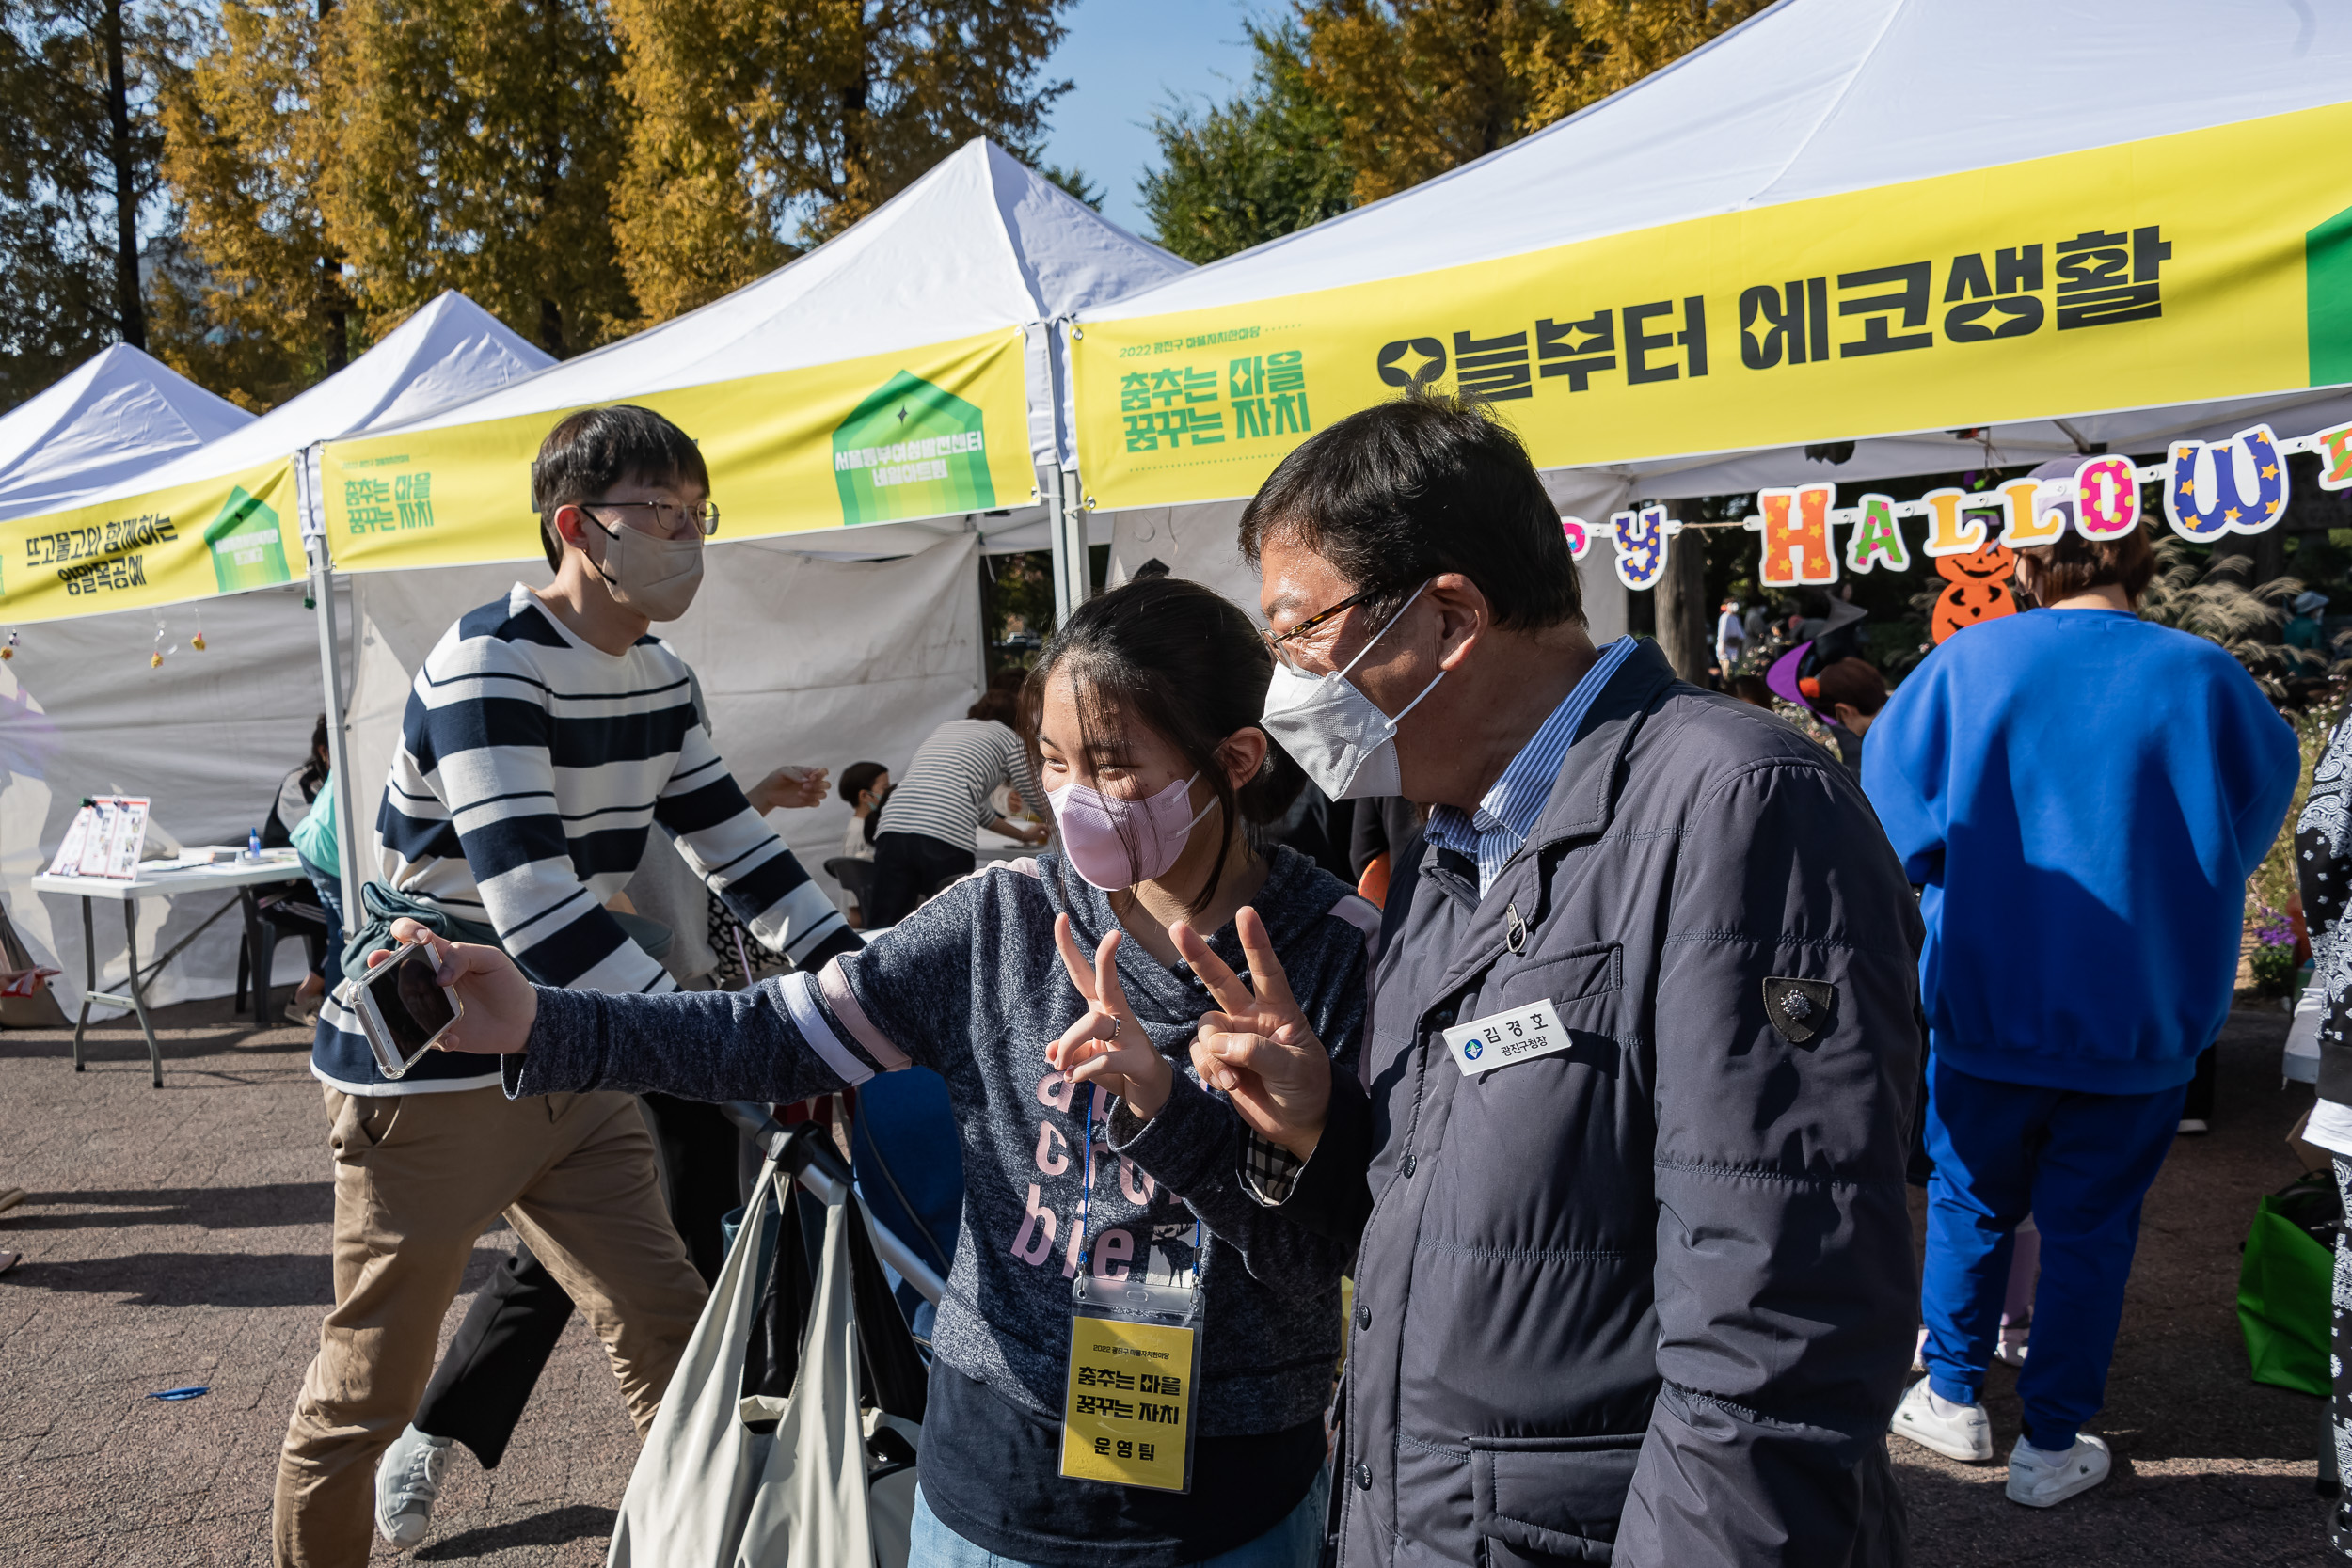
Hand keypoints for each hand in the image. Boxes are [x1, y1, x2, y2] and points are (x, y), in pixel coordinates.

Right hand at [365, 918, 538, 1053]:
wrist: (523, 1021)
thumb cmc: (506, 983)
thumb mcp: (492, 959)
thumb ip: (464, 955)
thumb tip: (439, 977)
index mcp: (440, 955)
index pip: (411, 935)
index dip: (407, 930)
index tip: (420, 939)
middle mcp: (427, 979)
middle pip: (391, 968)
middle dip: (378, 963)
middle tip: (378, 963)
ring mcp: (428, 1005)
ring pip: (398, 1003)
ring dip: (398, 1006)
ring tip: (415, 1012)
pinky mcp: (435, 1030)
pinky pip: (420, 1035)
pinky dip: (434, 1038)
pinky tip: (453, 1038)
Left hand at [747, 764, 827, 812]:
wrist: (768, 792)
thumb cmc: (776, 778)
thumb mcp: (783, 771)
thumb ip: (795, 774)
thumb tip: (807, 780)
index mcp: (809, 772)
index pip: (823, 771)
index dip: (820, 774)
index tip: (810, 777)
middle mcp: (812, 783)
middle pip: (827, 784)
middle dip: (818, 785)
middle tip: (804, 785)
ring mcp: (810, 793)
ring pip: (823, 794)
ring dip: (814, 793)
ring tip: (800, 791)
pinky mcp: (806, 802)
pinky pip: (817, 803)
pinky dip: (811, 801)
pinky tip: (799, 797)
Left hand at [1023, 822, 1050, 846]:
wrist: (1024, 836)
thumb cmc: (1031, 836)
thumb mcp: (1040, 836)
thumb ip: (1045, 835)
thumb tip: (1047, 835)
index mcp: (1040, 826)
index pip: (1047, 828)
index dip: (1049, 832)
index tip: (1050, 835)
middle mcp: (1038, 825)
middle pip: (1044, 826)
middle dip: (1047, 830)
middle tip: (1048, 833)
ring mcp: (1035, 826)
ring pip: (1041, 827)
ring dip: (1044, 830)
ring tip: (1045, 834)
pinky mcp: (1033, 828)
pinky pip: (1039, 828)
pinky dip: (1041, 831)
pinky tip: (1040, 834)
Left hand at [1045, 914, 1172, 1118]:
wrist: (1148, 1092)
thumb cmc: (1115, 1067)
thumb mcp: (1084, 1057)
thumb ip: (1068, 1052)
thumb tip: (1050, 1054)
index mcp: (1101, 1007)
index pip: (1082, 972)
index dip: (1069, 947)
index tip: (1060, 917)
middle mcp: (1116, 1014)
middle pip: (1106, 981)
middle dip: (1107, 957)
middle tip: (1114, 934)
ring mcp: (1130, 1034)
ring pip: (1093, 1022)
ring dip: (1070, 1043)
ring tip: (1060, 1066)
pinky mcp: (1136, 1058)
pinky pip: (1103, 1058)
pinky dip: (1081, 1070)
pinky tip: (1073, 1078)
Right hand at [1175, 907, 1330, 1160]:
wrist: (1299, 1124)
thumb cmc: (1307, 1089)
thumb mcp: (1294, 1070)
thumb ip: (1258, 1052)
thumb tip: (1220, 1042)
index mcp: (1280, 1011)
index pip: (1267, 972)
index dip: (1256, 943)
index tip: (1246, 913)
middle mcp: (1253, 1018)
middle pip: (1220, 981)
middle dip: (1199, 955)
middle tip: (1179, 928)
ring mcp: (1234, 1038)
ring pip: (1206, 1028)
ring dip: (1212, 1053)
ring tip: (1232, 1079)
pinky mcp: (1219, 1060)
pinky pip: (1200, 1054)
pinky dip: (1208, 1069)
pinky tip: (1227, 1085)